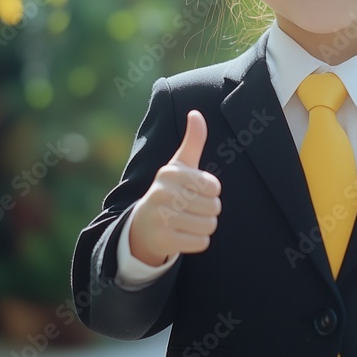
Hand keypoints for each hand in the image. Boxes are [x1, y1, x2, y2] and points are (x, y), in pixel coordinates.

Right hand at [129, 110, 221, 266]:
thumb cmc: (169, 191)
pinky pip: (201, 243)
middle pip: (214, 207)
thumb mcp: (179, 165)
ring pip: (209, 226)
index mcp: (170, 172)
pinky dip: (197, 242)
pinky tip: (182, 235)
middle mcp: (162, 192)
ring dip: (203, 228)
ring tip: (186, 223)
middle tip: (190, 210)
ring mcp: (160, 216)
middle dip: (208, 211)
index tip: (194, 192)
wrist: (143, 226)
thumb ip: (193, 141)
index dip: (210, 192)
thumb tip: (196, 113)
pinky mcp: (162, 239)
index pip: (214, 186)